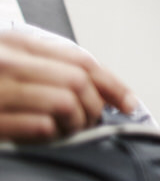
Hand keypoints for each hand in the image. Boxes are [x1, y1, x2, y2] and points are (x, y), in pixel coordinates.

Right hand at [0, 31, 135, 141]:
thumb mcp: (10, 60)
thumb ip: (47, 64)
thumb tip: (100, 89)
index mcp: (17, 44)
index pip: (81, 60)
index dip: (112, 83)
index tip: (128, 102)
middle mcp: (8, 62)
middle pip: (77, 81)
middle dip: (94, 106)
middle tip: (91, 121)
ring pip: (65, 102)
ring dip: (76, 122)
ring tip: (68, 130)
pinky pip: (41, 125)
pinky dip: (53, 134)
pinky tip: (47, 137)